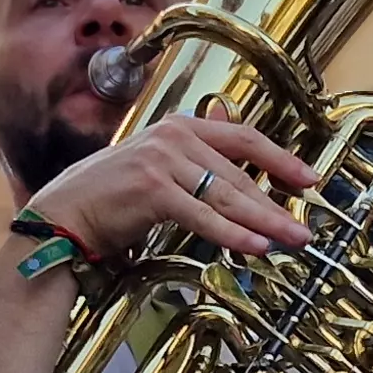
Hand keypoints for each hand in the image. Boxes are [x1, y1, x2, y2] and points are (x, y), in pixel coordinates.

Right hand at [17, 106, 317, 261]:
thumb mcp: (157, 168)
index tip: (309, 179)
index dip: (281, 159)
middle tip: (304, 227)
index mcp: (178, 127)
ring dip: (265, 220)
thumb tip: (231, 148)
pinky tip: (256, 246)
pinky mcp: (153, 189)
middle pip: (240, 173)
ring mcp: (162, 161)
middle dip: (276, 203)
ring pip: (227, 195)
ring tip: (293, 238)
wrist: (63, 214)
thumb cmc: (110, 198)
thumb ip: (195, 159)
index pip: (243, 137)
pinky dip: (233, 233)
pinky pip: (203, 216)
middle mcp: (173, 136)